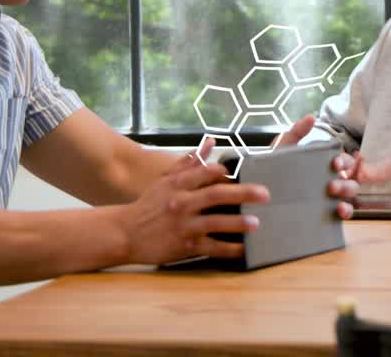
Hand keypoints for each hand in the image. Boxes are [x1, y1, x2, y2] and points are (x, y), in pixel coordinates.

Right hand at [121, 137, 270, 264]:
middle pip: (215, 195)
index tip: (241, 172)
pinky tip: (244, 249)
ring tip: (256, 223)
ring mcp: (183, 226)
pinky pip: (211, 247)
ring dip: (237, 223)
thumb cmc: (149, 205)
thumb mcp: (165, 180)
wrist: (124, 233)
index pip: (205, 172)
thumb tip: (211, 142)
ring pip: (215, 223)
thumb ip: (190, 162)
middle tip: (265, 194)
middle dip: (242, 193)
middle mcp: (181, 203)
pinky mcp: (184, 246)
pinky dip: (228, 249)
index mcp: (177, 184)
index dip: (224, 172)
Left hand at [273, 115, 390, 218]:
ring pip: (350, 194)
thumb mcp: (283, 148)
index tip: (334, 162)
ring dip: (347, 192)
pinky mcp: (327, 214)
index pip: (344, 161)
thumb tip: (311, 117)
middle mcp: (331, 180)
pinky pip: (344, 213)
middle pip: (350, 178)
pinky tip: (339, 210)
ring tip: (333, 193)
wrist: (258, 194)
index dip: (344, 161)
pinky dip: (346, 211)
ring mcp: (330, 197)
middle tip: (331, 184)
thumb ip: (296, 132)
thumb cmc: (274, 169)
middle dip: (346, 179)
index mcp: (325, 165)